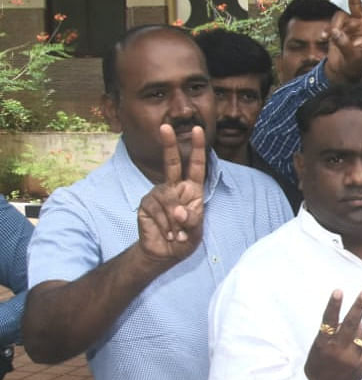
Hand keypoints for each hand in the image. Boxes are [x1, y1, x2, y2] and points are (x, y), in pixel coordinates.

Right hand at [136, 124, 205, 265]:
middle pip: (171, 163)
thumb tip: (178, 212)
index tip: (199, 130)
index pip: (196, 166)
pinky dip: (166, 226)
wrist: (165, 253)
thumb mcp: (195, 232)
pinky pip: (157, 211)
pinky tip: (167, 234)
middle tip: (165, 127)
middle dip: (168, 144)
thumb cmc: (184, 239)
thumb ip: (191, 221)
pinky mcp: (145, 203)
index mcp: (192, 190)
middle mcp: (174, 187)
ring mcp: (157, 194)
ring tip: (177, 234)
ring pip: (168, 199)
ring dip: (175, 222)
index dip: (198, 148)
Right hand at [304, 289, 361, 379]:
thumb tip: (360, 321)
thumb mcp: (321, 346)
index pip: (328, 321)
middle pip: (351, 324)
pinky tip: (360, 351)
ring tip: (352, 343)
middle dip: (359, 306)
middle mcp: (337, 350)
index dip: (334, 305)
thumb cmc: (319, 363)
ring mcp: (350, 359)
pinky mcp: (360, 367)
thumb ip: (336, 333)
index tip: (338, 291)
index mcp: (323, 343)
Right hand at [324, 0, 361, 83]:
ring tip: (334, 40)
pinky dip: (328, 31)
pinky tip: (327, 39)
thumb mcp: (354, 57)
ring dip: (336, 27)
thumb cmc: (355, 66)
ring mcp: (348, 25)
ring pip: (340, 16)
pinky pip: (331, 24)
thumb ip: (345, 44)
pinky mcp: (337, 28)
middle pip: (356, 2)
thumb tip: (335, 31)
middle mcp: (361, 24)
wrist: (342, 72)